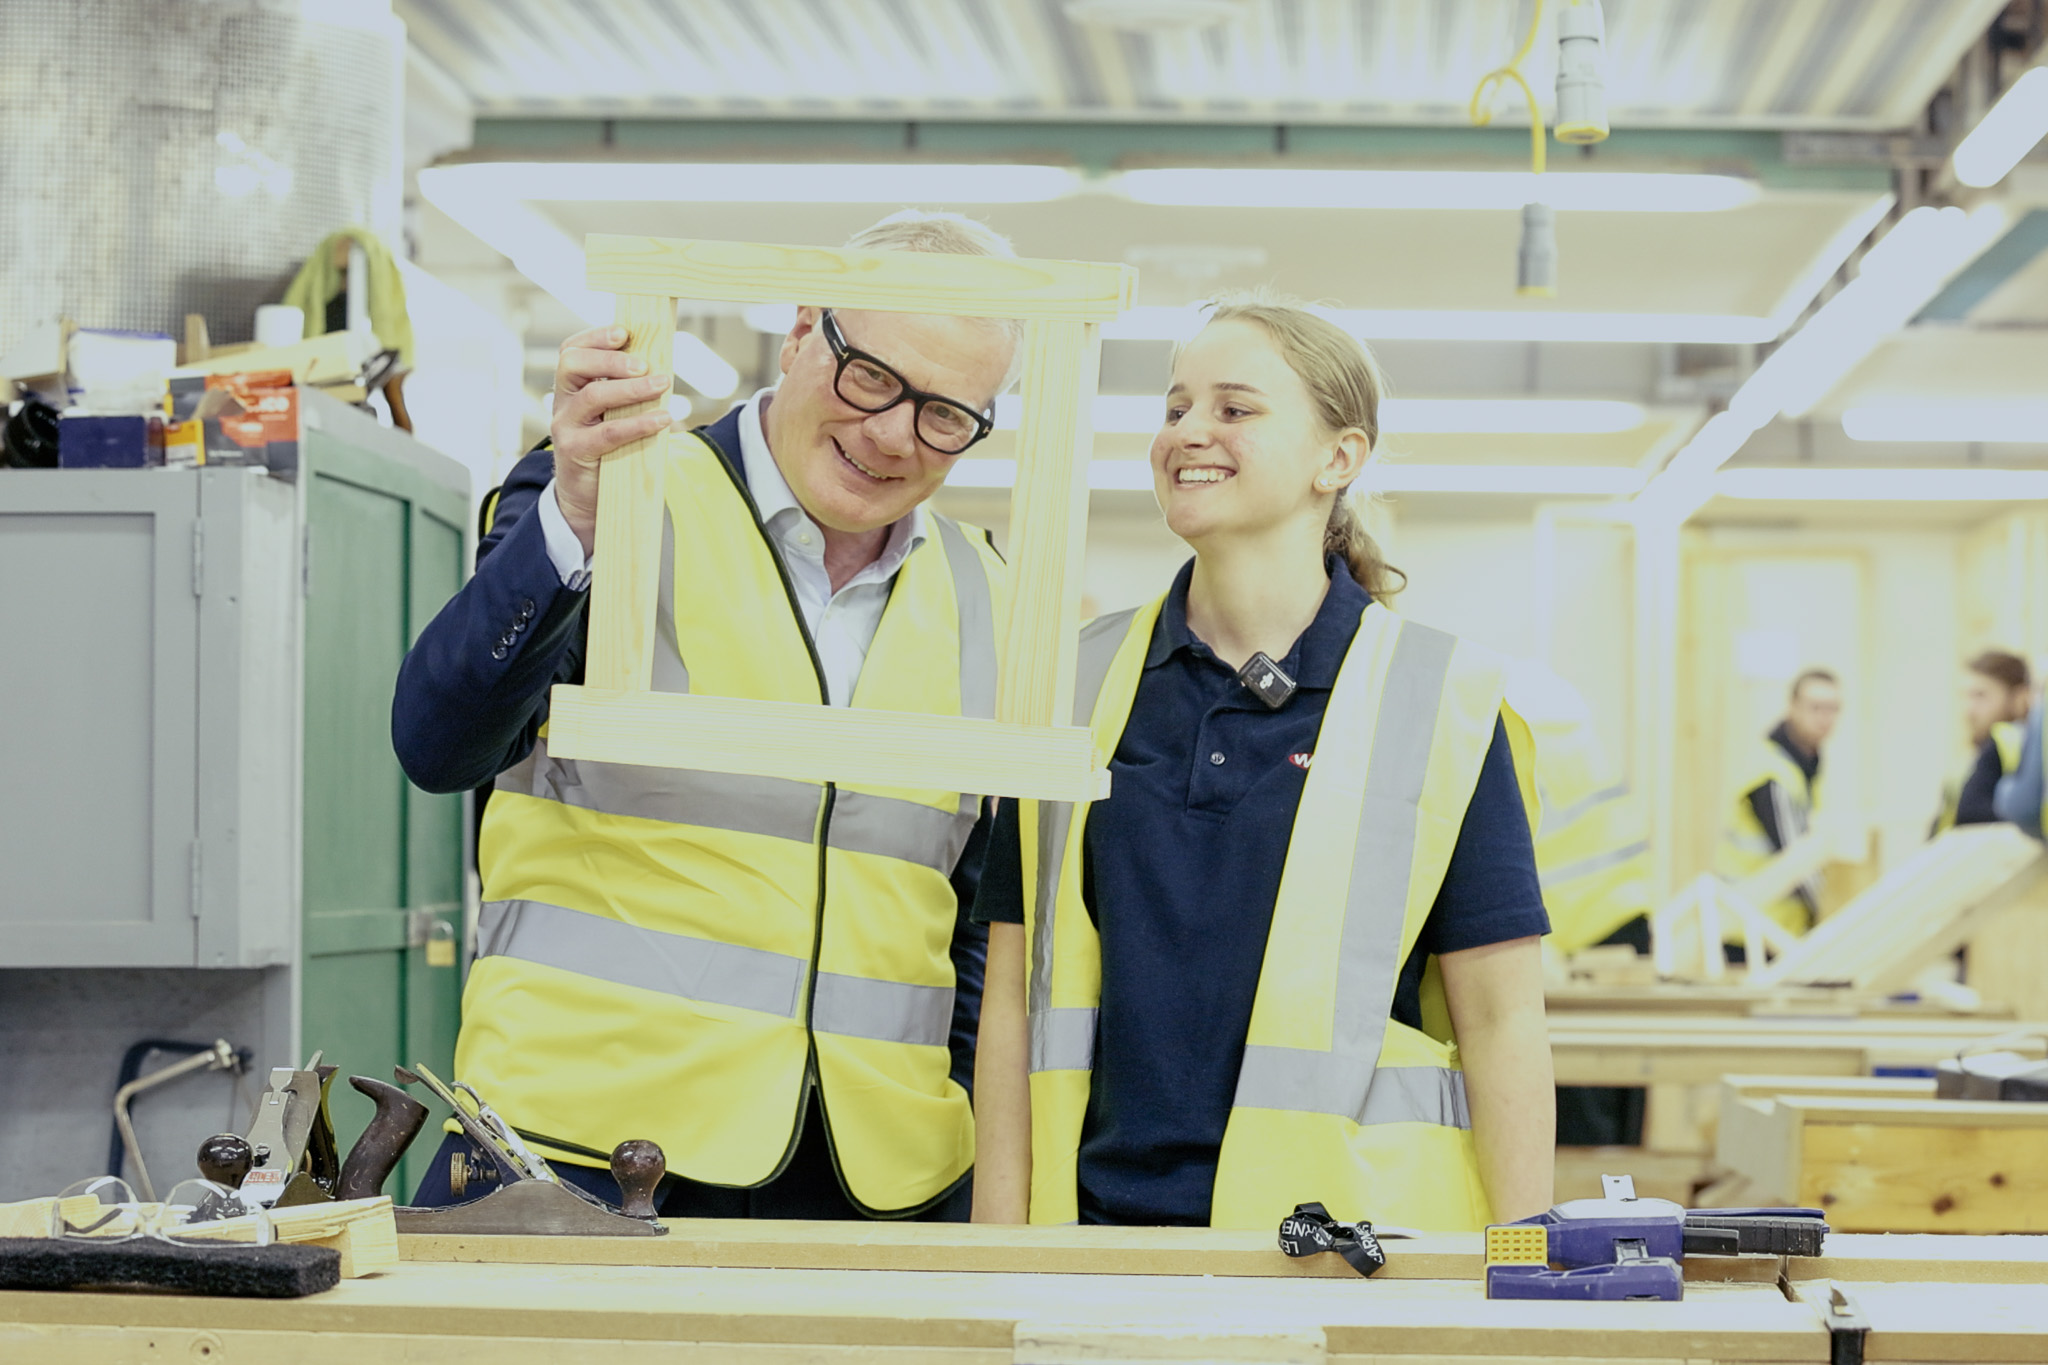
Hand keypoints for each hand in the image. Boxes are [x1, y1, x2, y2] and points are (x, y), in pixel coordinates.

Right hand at [549, 324, 672, 557]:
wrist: (585, 498)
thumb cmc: (607, 449)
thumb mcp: (612, 416)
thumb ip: (626, 393)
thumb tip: (663, 369)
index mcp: (570, 388)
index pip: (572, 351)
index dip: (595, 337)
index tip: (624, 331)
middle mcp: (563, 403)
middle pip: (573, 365)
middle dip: (610, 358)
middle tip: (644, 364)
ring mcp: (565, 427)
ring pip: (592, 395)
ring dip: (630, 388)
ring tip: (662, 384)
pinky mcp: (576, 452)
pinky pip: (608, 433)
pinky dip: (638, 424)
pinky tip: (662, 420)